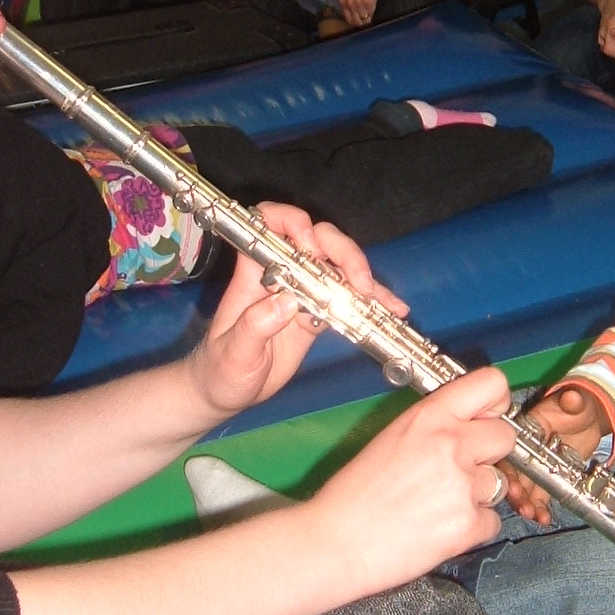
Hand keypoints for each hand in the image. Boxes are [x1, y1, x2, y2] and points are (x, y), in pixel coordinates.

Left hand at [186, 205, 406, 417]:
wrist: (226, 392)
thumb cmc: (221, 370)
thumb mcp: (233, 353)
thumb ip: (255, 327)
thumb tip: (287, 301)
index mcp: (255, 273)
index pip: (269, 225)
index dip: (292, 223)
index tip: (310, 245)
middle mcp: (283, 274)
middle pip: (317, 241)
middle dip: (342, 252)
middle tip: (359, 282)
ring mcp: (304, 292)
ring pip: (337, 266)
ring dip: (364, 276)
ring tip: (384, 301)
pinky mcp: (319, 313)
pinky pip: (348, 299)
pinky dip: (371, 303)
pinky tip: (394, 310)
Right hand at [307, 366, 514, 596]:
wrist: (335, 543)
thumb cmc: (353, 496)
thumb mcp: (391, 438)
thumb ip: (434, 428)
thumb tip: (467, 427)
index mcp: (429, 417)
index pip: (492, 385)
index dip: (496, 403)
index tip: (488, 417)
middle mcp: (451, 444)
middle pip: (506, 437)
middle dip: (490, 454)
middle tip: (461, 470)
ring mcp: (462, 485)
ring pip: (499, 483)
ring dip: (478, 495)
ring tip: (440, 505)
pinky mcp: (468, 524)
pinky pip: (492, 521)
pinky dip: (473, 528)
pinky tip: (441, 528)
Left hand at [338, 0, 405, 26]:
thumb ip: (351, 2)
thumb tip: (356, 15)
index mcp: (343, 0)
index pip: (348, 19)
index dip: (356, 20)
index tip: (362, 19)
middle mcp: (348, 3)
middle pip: (355, 22)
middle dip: (362, 21)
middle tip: (369, 16)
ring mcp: (357, 3)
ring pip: (363, 20)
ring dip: (368, 17)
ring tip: (372, 8)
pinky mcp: (368, 2)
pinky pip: (371, 15)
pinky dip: (374, 13)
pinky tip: (375, 4)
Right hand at [502, 383, 607, 524]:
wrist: (594, 417)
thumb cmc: (580, 405)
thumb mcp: (577, 401)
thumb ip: (574, 401)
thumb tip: (573, 398)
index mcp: (528, 429)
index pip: (512, 449)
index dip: (509, 468)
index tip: (513, 484)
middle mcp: (528, 450)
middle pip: (515, 473)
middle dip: (516, 492)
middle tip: (522, 506)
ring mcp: (538, 466)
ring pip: (526, 488)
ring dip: (526, 503)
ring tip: (533, 515)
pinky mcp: (550, 478)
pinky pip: (541, 496)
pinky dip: (541, 508)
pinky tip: (543, 519)